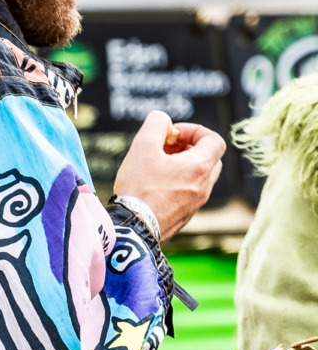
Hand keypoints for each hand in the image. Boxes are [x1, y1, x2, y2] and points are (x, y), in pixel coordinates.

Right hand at [113, 110, 225, 242]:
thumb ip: (156, 124)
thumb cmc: (140, 188)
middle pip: (210, 158)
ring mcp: (196, 204)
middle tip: (166, 149)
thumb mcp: (143, 146)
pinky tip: (154, 186)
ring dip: (184, 166)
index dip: (195, 131)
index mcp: (200, 167)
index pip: (215, 139)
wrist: (134, 229)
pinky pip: (189, 193)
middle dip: (189, 148)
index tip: (173, 134)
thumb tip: (163, 120)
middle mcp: (204, 186)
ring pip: (200, 177)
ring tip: (158, 167)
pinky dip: (178, 183)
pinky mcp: (185, 217)